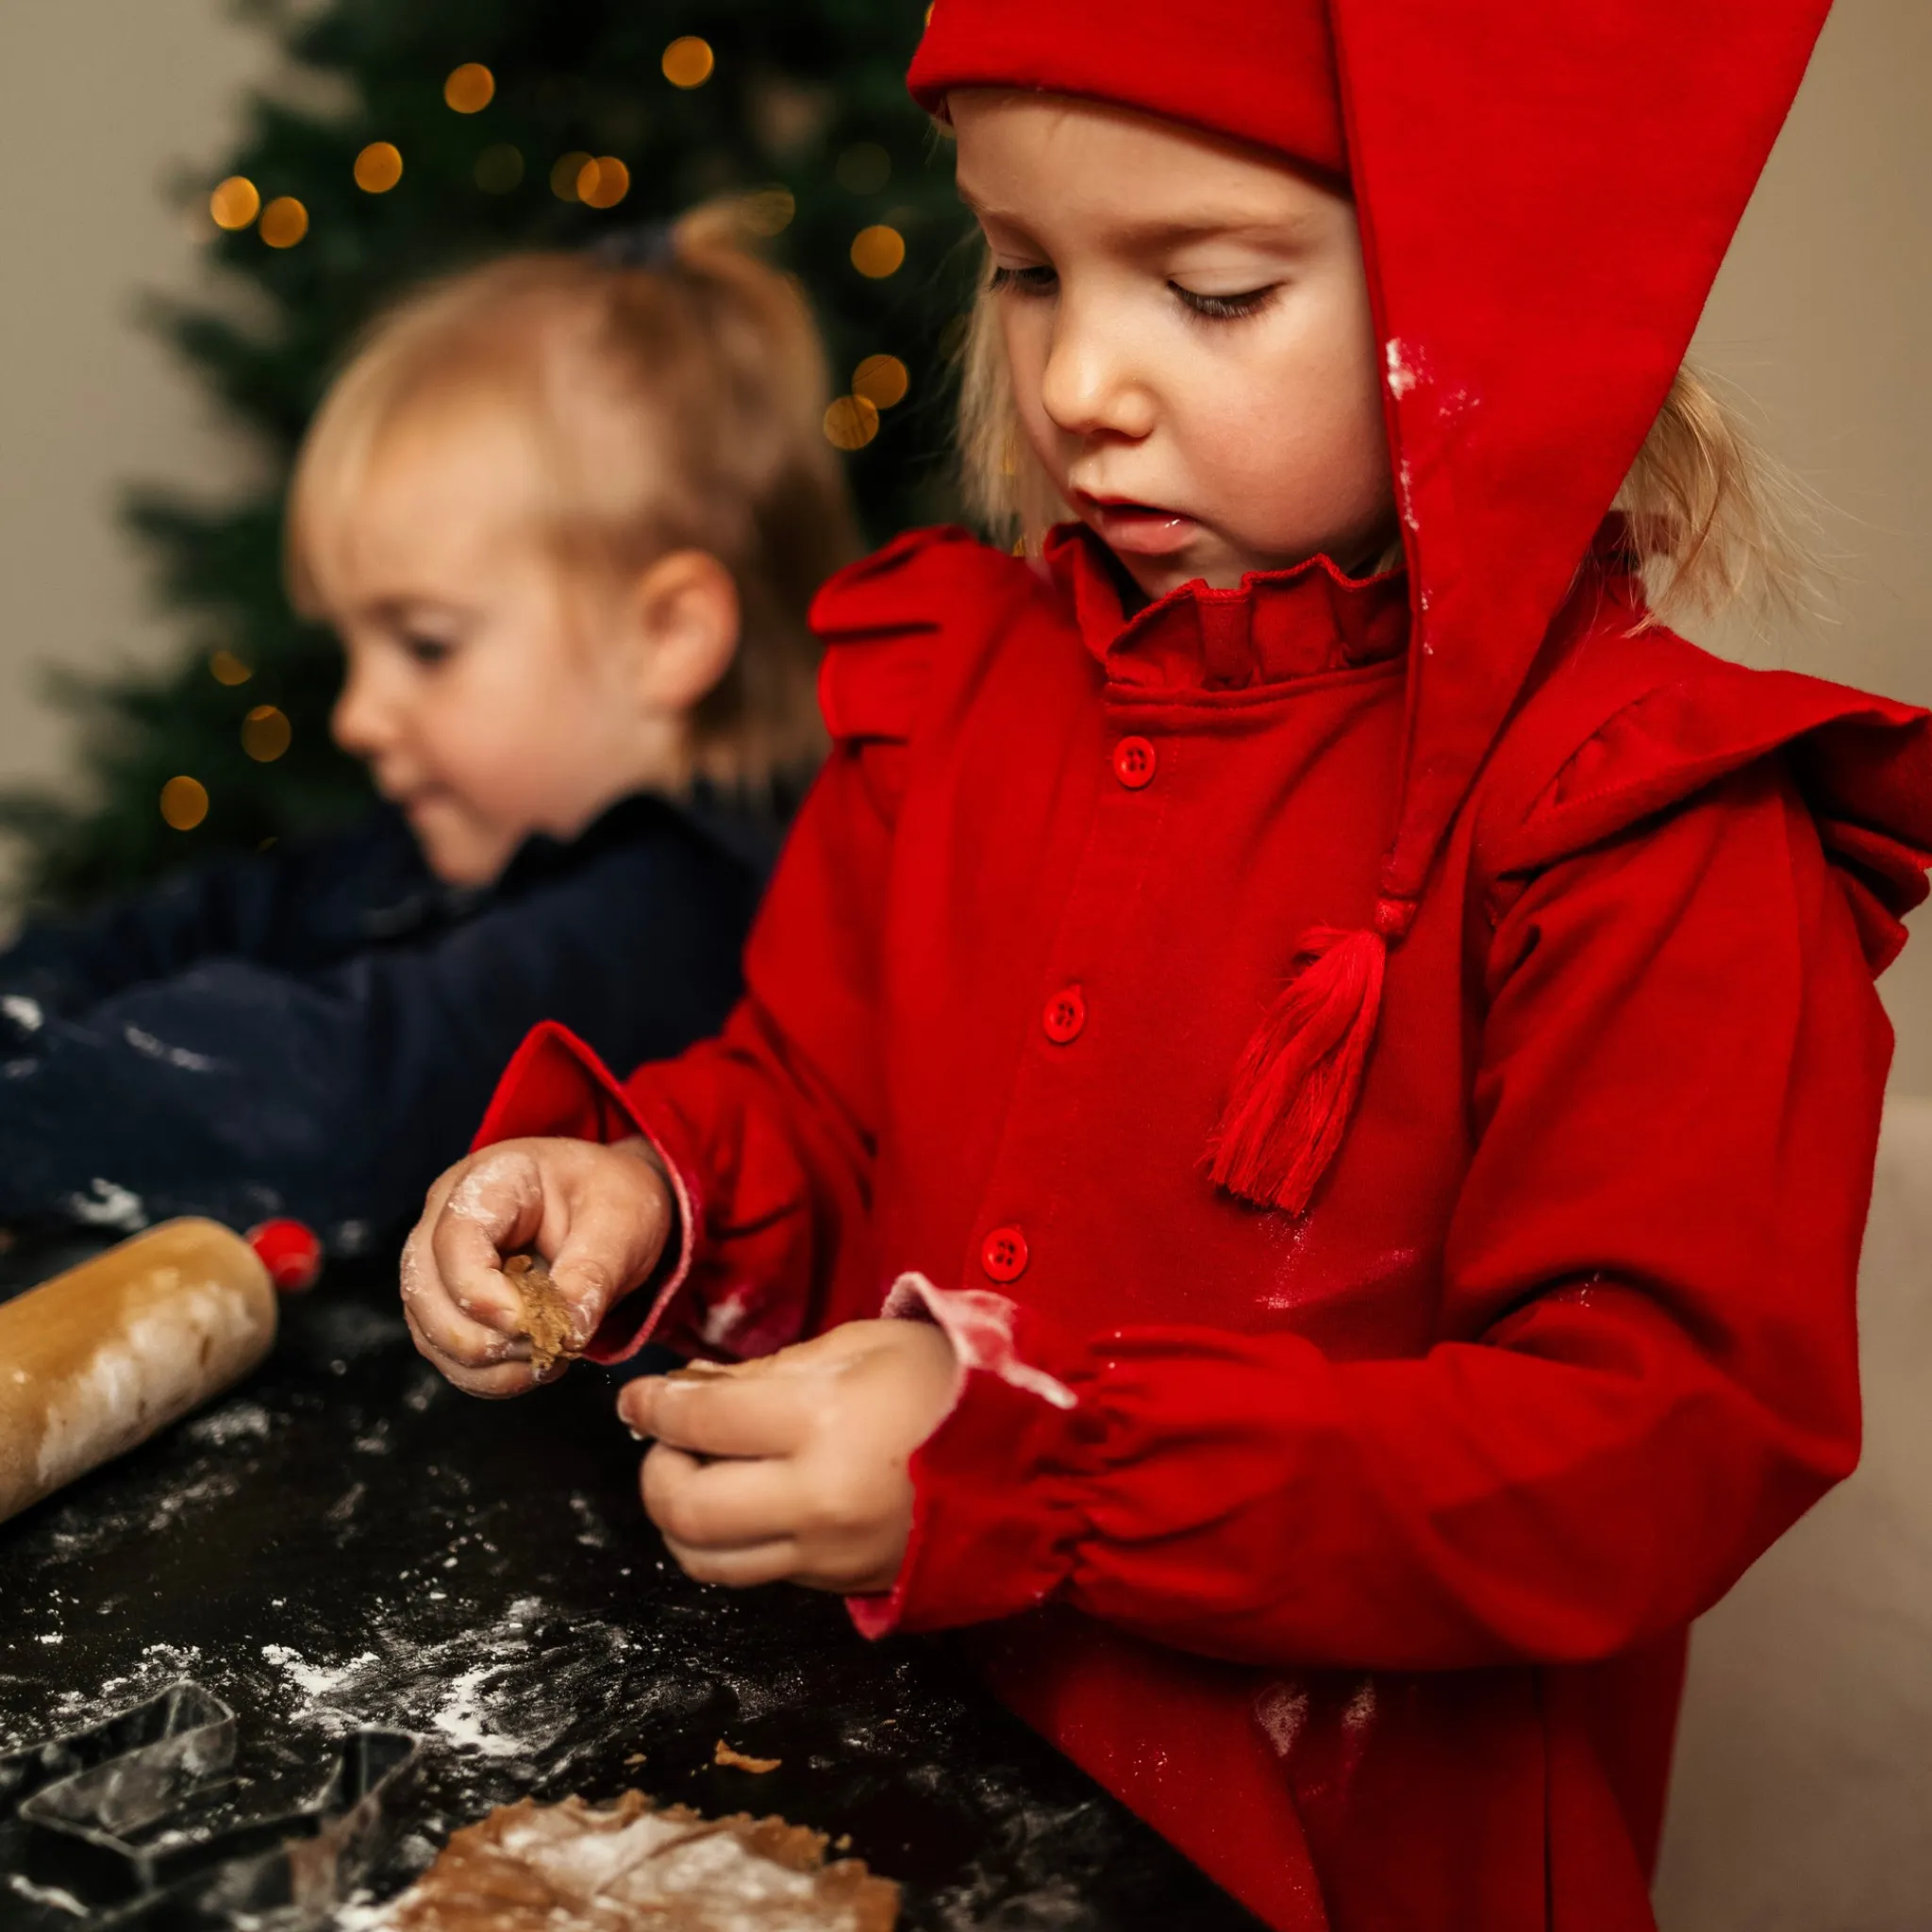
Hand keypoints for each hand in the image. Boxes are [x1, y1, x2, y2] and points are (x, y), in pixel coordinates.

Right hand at [400, 1137, 674, 1397]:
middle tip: (544, 1349)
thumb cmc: (612, 1198)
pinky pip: (446, 1350)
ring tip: (546, 1359)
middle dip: (480, 1339)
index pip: (455, 1241)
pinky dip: (485, 1374)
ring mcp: (441, 1260)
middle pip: (425, 1291)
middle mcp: (447, 1216)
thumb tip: (566, 1334)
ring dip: (483, 1364)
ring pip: (428, 1329)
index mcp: (490, 1178)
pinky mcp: (449, 1300)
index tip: (530, 1327)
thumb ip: (592, 1274)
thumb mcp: (620, 1224)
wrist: (610, 1206)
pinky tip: (531, 1368)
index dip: (482, 1295)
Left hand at [619, 1320, 959, 1593]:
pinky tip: (744, 1502)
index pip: (701, 1420)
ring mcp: (825, 1555)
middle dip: (654, 1469)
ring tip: (692, 1477)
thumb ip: (771, 1372)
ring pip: (708, 1562)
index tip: (637, 1396)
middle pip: (686, 1507)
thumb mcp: (859, 1347)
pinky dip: (730, 1543)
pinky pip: (757, 1574)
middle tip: (662, 1439)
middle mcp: (812, 1501)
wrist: (1035, 1462)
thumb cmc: (947, 1384)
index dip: (654, 1404)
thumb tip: (697, 1389)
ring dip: (678, 1521)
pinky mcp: (840, 1585)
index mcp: (820, 1423)